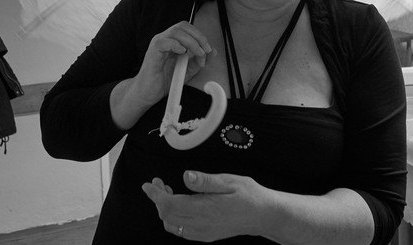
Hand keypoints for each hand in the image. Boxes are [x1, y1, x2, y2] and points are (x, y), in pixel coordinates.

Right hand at [110, 22, 213, 129]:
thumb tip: (213, 51)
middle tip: (205, 50)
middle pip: (183, 26)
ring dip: (191, 42)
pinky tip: (182, 53)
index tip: (208, 51)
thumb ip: (199, 60)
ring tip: (197, 54)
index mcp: (173, 40)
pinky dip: (176, 45)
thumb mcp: (188, 70)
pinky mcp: (152, 52)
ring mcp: (158, 44)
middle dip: (198, 36)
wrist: (148, 93)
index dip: (200, 36)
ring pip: (175, 32)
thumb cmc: (165, 80)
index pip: (188, 28)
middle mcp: (165, 39)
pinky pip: (164, 42)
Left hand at [142, 171, 270, 241]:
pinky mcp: (206, 235)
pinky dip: (173, 218)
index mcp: (205, 209)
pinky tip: (180, 204)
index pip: (170, 205)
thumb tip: (185, 176)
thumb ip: (205, 181)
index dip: (156, 195)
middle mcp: (201, 224)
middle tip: (159, 183)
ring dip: (165, 209)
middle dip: (158, 199)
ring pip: (172, 225)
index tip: (149, 184)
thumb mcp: (229, 181)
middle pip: (167, 216)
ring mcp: (203, 232)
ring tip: (168, 191)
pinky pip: (181, 230)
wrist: (263, 215)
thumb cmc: (249, 195)